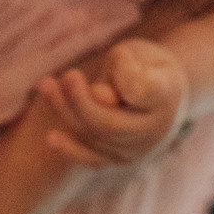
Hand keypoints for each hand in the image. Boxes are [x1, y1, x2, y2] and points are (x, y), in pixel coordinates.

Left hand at [41, 42, 185, 167]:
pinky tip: (52, 137)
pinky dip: (70, 149)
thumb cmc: (143, 65)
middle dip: (80, 102)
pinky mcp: (119, 159)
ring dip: (65, 112)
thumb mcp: (137, 55)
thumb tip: (97, 97)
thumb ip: (121, 72)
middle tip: (69, 74)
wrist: (159, 93)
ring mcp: (138, 149)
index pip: (147, 91)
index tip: (119, 54)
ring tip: (46, 84)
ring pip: (94, 138)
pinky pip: (92, 158)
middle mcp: (156, 128)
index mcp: (166, 93)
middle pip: (110, 124)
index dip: (129, 78)